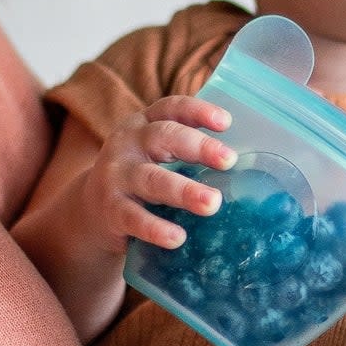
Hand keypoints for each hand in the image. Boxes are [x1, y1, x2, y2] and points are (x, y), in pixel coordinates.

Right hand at [79, 97, 237, 257]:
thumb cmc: (143, 178)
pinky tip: (177, 238)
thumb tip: (253, 167)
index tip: (226, 122)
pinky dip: (156, 228)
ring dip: (183, 191)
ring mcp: (116, 176)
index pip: (172, 108)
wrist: (93, 210)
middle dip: (198, 147)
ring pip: (152, 180)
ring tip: (213, 204)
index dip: (198, 111)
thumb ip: (192, 154)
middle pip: (164, 136)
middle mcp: (129, 143)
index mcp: (146, 123)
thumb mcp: (160, 156)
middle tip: (229, 160)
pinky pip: (134, 218)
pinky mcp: (110, 210)